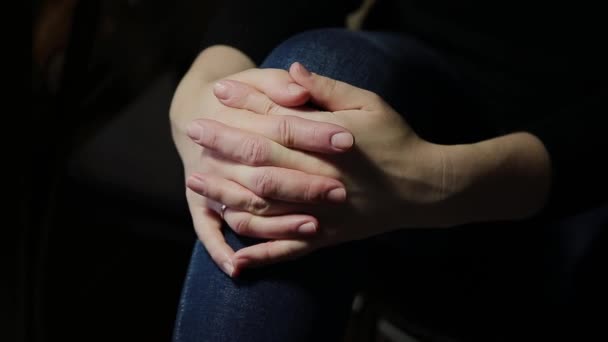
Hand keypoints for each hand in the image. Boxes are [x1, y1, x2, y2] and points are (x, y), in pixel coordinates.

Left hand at [188, 62, 449, 270]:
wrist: (425, 187)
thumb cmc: (396, 140)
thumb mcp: (370, 104)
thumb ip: (329, 89)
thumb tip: (292, 70)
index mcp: (328, 142)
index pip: (276, 121)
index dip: (244, 106)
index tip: (217, 95)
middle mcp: (318, 177)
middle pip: (261, 160)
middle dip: (224, 145)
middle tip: (193, 133)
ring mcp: (320, 211)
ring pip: (265, 206)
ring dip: (227, 194)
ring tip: (197, 183)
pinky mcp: (326, 236)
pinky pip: (288, 249)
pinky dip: (261, 254)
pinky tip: (234, 258)